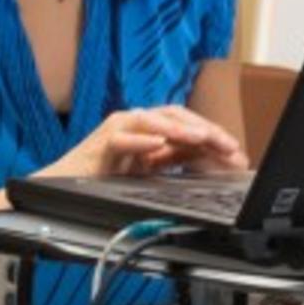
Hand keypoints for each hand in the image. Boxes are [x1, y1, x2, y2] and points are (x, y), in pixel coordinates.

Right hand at [42, 107, 246, 184]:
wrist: (67, 187)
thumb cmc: (106, 178)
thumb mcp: (151, 172)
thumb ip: (177, 162)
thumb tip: (212, 161)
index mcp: (152, 131)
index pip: (189, 126)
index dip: (214, 136)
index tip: (237, 154)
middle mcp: (138, 124)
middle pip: (176, 117)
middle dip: (204, 130)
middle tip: (227, 146)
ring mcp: (119, 129)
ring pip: (153, 120)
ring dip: (179, 129)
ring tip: (200, 138)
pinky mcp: (100, 142)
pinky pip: (122, 137)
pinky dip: (140, 140)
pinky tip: (157, 144)